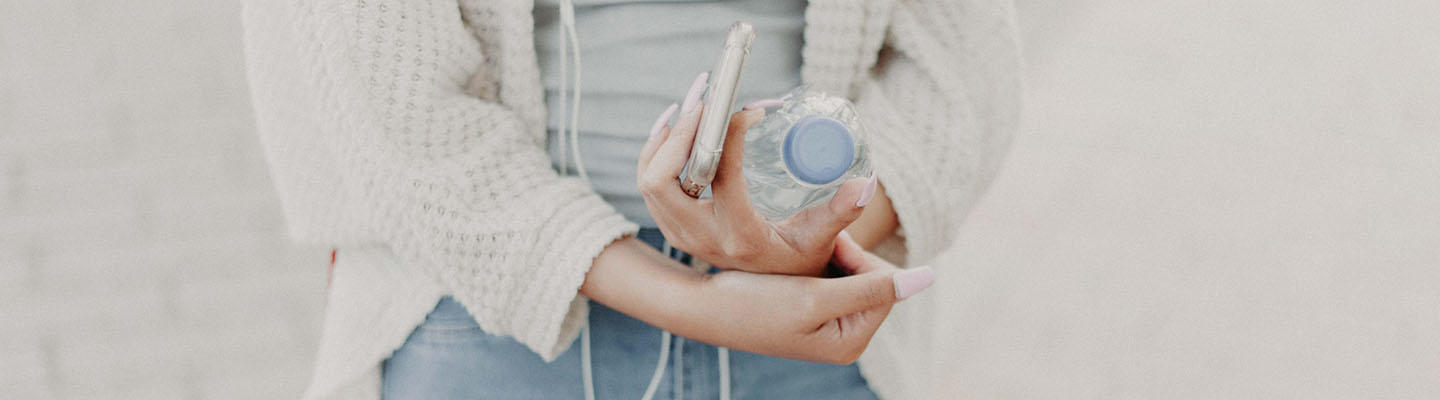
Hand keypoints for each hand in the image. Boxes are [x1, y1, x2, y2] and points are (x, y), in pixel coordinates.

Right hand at [581, 231, 935, 363]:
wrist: (704, 308)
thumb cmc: (753, 306)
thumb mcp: (814, 297)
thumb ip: (870, 288)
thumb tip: (927, 278)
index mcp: (852, 340)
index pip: (885, 284)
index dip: (859, 256)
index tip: (829, 241)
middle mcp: (846, 335)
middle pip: (871, 277)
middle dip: (845, 254)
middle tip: (815, 242)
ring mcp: (829, 322)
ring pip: (850, 270)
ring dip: (830, 252)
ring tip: (801, 249)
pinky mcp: (813, 308)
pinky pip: (831, 273)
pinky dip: (817, 258)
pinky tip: (794, 255)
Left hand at [636, 74, 879, 276]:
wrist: (775, 294)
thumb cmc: (803, 259)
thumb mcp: (823, 238)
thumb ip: (841, 212)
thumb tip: (865, 184)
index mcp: (740, 237)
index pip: (720, 178)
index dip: (727, 136)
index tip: (749, 111)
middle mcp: (702, 239)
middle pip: (661, 181)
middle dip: (678, 134)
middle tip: (705, 100)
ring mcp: (684, 235)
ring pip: (649, 182)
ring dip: (664, 139)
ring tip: (692, 105)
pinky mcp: (675, 228)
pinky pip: (649, 187)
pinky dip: (655, 153)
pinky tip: (673, 126)